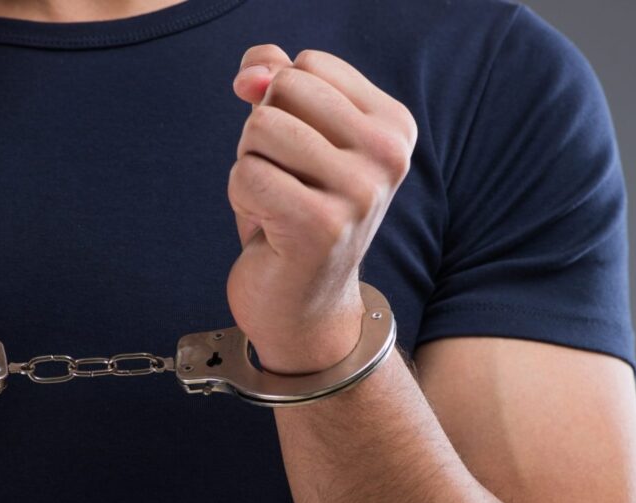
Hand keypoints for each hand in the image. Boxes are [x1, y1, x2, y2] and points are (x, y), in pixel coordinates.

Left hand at [226, 45, 416, 373]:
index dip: (279, 102)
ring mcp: (360, 190)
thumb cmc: (294, 211)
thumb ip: (273, 80)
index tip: (299, 153)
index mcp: (394, 124)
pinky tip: (269, 229)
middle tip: (285, 181)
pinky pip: (246, 174)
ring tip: (278, 203)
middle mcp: (388, 154)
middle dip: (261, 133)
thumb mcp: (292, 135)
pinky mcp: (321, 225)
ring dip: (250, 166)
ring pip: (260, 128)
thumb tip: (252, 72)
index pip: (308, 65)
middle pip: (282, 90)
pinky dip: (242, 199)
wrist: (304, 304)